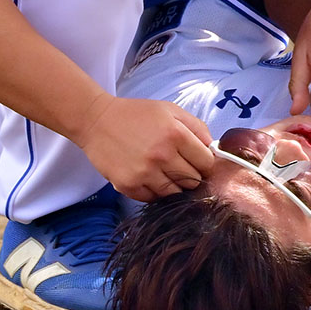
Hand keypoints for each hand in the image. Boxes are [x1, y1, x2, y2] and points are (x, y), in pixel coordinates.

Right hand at [73, 94, 214, 201]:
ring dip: (173, 185)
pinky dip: (154, 191)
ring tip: (163, 171)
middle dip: (191, 175)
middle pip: (193, 181)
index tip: (198, 161)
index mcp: (176, 134)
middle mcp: (161, 156)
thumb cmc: (137, 114)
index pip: (206, 163)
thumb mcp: (170, 110)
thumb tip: (213, 149)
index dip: (205, 163)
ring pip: (174, 193)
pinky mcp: (128, 185)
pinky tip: (148, 176)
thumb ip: (197, 127)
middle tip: (179, 165)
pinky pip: (153, 199)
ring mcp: (144, 173)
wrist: (97, 121)